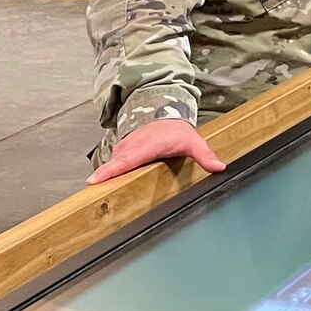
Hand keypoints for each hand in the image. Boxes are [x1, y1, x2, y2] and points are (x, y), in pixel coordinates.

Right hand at [87, 118, 223, 184]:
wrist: (164, 113)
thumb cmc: (176, 130)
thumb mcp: (193, 142)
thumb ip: (205, 156)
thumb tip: (219, 167)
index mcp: (145, 147)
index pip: (125, 161)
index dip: (109, 171)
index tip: (94, 181)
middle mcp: (130, 148)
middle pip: (113, 167)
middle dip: (102, 180)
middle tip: (91, 196)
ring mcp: (123, 151)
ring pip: (112, 167)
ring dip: (105, 180)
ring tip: (96, 196)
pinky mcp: (120, 154)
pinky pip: (112, 166)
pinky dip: (108, 176)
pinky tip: (106, 189)